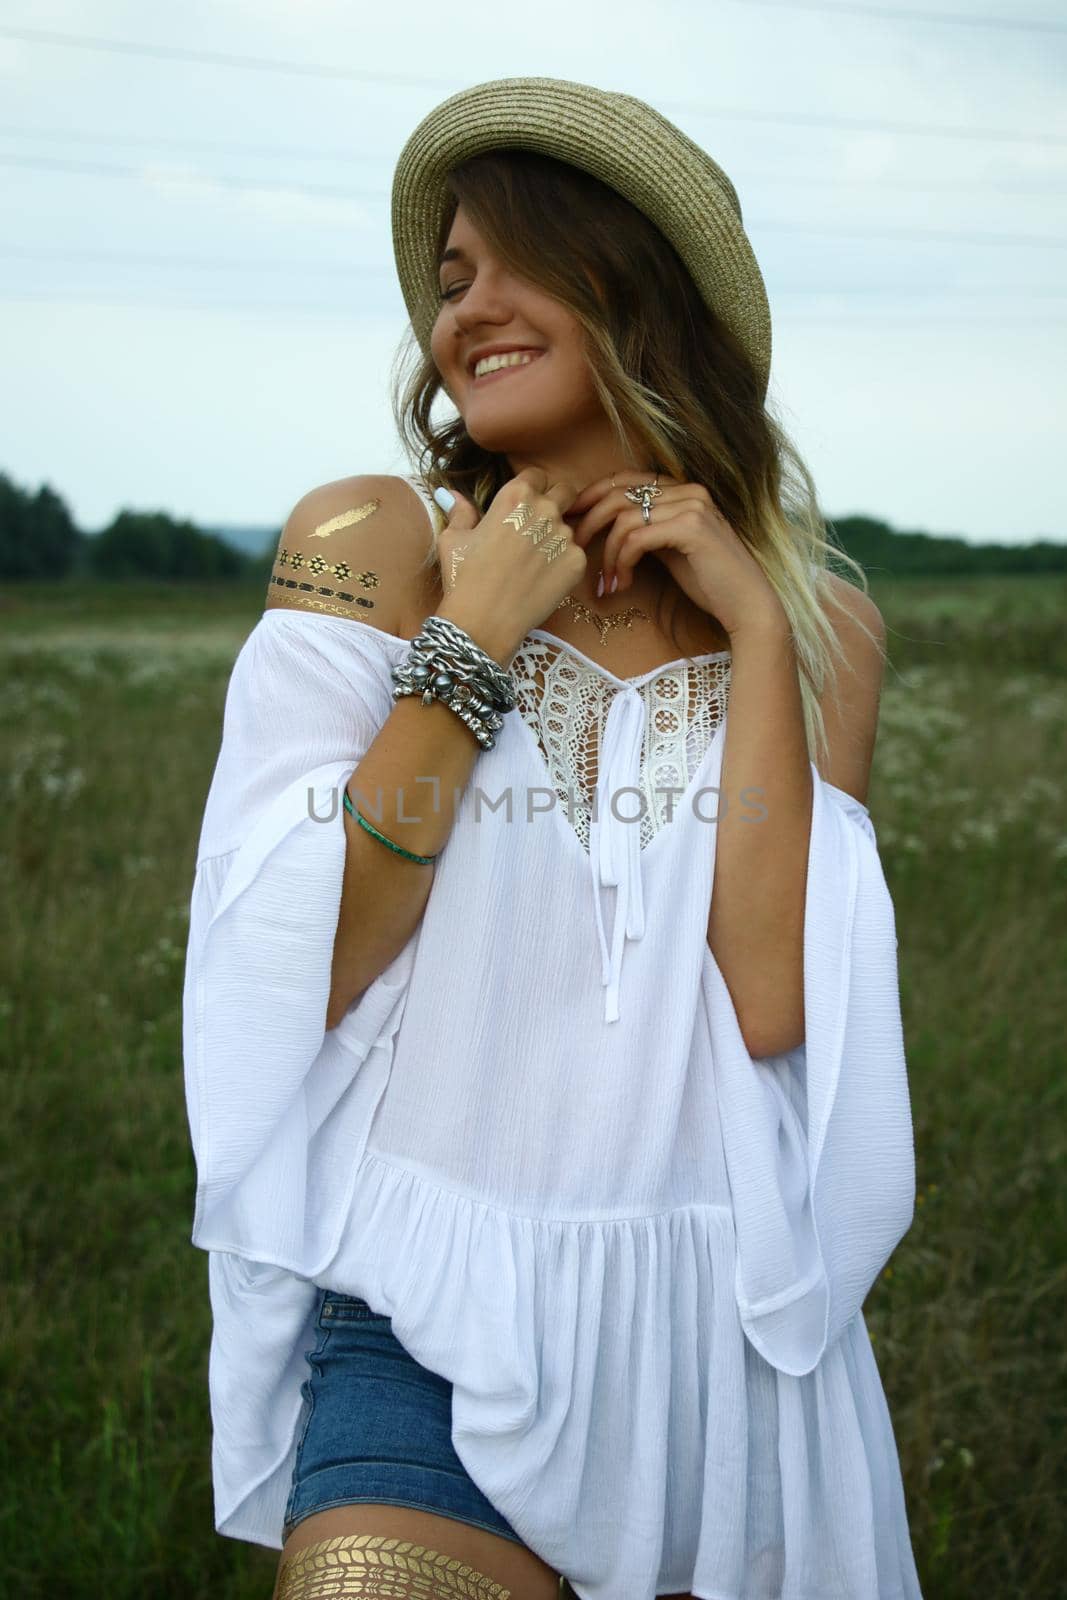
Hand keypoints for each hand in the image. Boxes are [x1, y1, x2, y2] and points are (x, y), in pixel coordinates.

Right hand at [435, 469, 585, 659]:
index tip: (525, 504)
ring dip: (557, 537)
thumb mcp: (453, 539)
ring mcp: (565, 536)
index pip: (536, 475)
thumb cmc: (463, 578)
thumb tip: (449, 494)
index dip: (532, 487)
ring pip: (570, 526)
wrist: (483, 622)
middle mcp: (545, 509)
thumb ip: (460, 511)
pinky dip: (563, 564)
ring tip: (534, 562)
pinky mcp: (577, 563)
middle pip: (565, 491)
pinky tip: (542, 580)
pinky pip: (576, 555)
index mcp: (515, 495)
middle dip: (556, 502)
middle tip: (539, 526)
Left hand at [566, 470, 783, 638]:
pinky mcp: (690, 527)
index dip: (592, 494)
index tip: (570, 518)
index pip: (626, 478)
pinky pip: (636, 537)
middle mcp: (688, 490)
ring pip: (624, 518)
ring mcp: (692, 505)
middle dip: (588, 521)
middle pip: (618, 493)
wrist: (746, 605)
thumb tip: (607, 528)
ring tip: (607, 582)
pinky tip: (622, 584)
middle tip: (574, 549)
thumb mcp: (670, 550)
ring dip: (606, 553)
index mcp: (683, 490)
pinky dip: (621, 562)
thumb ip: (646, 531)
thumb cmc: (710, 582)